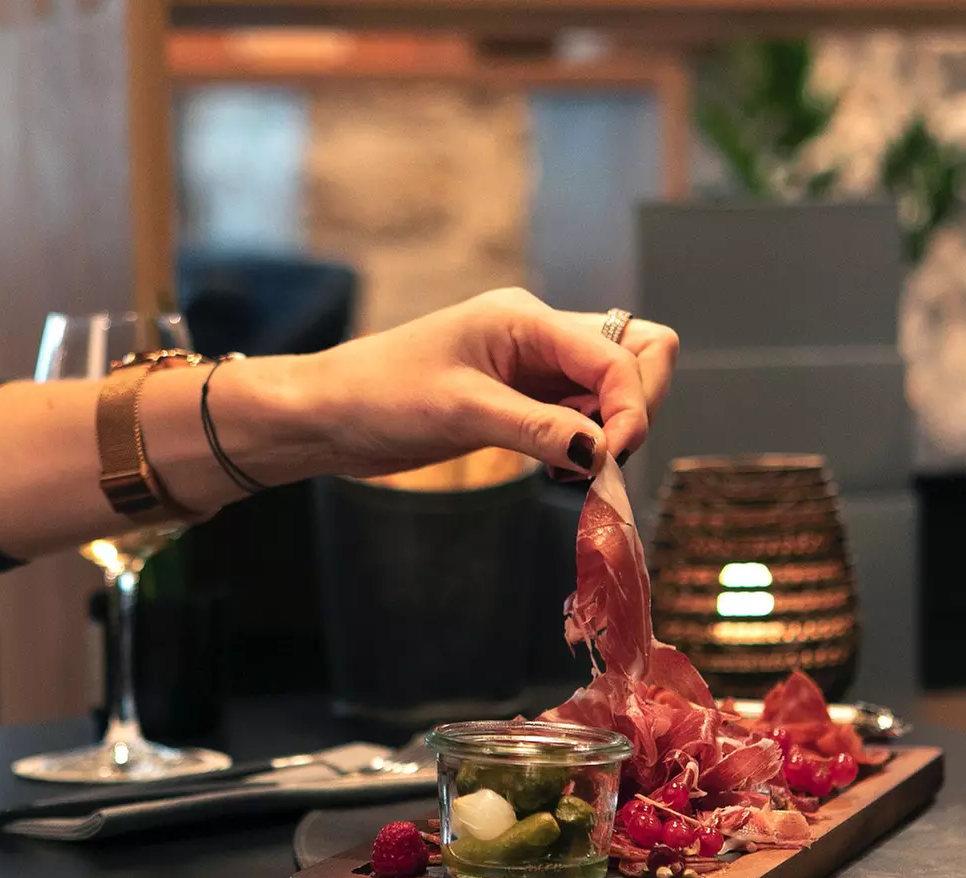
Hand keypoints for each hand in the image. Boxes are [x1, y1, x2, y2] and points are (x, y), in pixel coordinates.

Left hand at [295, 288, 678, 478]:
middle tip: (602, 461)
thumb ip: (538, 430)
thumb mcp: (460, 412)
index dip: (632, 406)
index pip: (621, 352)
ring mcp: (535, 367)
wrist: (328, 414)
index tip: (610, 459)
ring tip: (571, 470)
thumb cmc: (378, 396)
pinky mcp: (524, 399)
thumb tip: (603, 453)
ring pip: (614, 388)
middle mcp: (539, 335)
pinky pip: (584, 415)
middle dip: (636, 408)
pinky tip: (558, 468)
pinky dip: (586, 443)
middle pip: (637, 355)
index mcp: (526, 318)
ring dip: (612, 431)